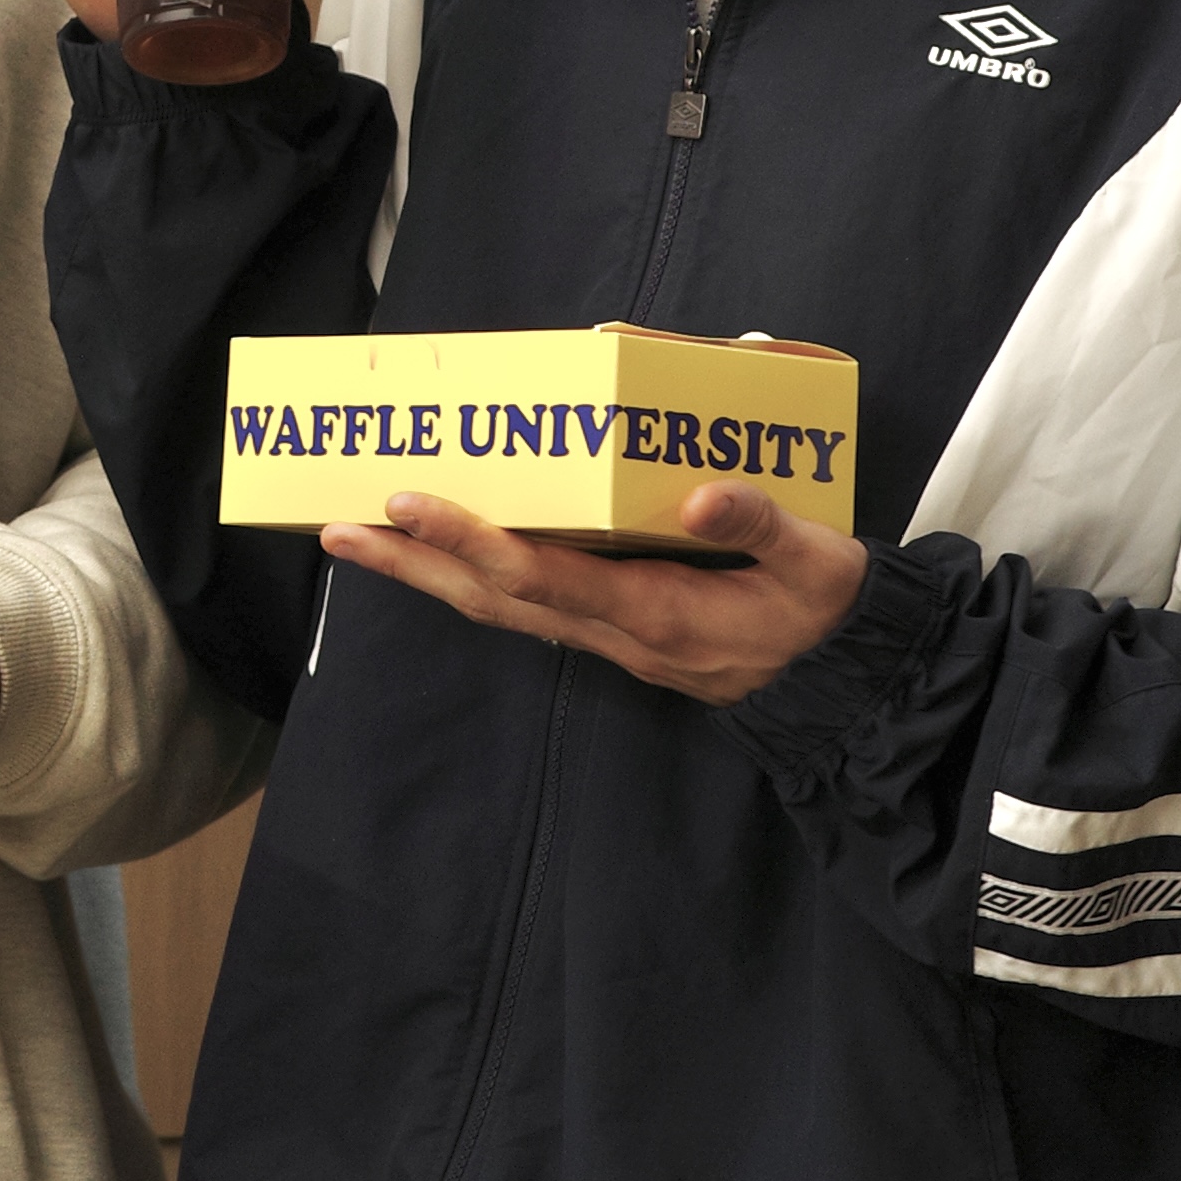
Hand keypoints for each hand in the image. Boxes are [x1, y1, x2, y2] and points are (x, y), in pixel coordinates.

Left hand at [321, 483, 869, 705]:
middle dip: (413, 562)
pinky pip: (526, 603)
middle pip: (494, 598)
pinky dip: (473, 575)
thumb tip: (704, 494)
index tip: (408, 502)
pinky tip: (440, 551)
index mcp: (657, 612)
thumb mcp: (819, 566)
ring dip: (427, 572)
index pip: (542, 575)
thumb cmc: (827, 616)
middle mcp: (616, 631)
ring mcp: (610, 636)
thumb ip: (764, 526)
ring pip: (500, 606)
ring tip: (360, 533)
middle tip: (336, 525)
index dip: (471, 539)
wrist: (844, 686)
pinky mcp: (614, 629)